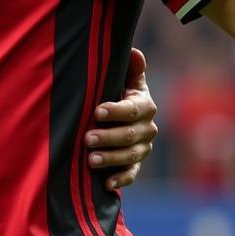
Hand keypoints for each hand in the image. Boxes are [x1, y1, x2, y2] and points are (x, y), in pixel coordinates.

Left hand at [86, 48, 156, 190]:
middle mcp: (147, 127)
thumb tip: (134, 52)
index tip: (97, 111)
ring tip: (90, 160)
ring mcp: (142, 147)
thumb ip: (128, 68)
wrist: (116, 115)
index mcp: (144, 104)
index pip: (133, 109)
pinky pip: (132, 174)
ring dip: (111, 158)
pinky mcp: (135, 164)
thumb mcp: (121, 78)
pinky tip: (107, 183)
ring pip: (130, 155)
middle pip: (130, 135)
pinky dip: (121, 179)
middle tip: (87, 138)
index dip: (116, 110)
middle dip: (109, 137)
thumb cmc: (114, 91)